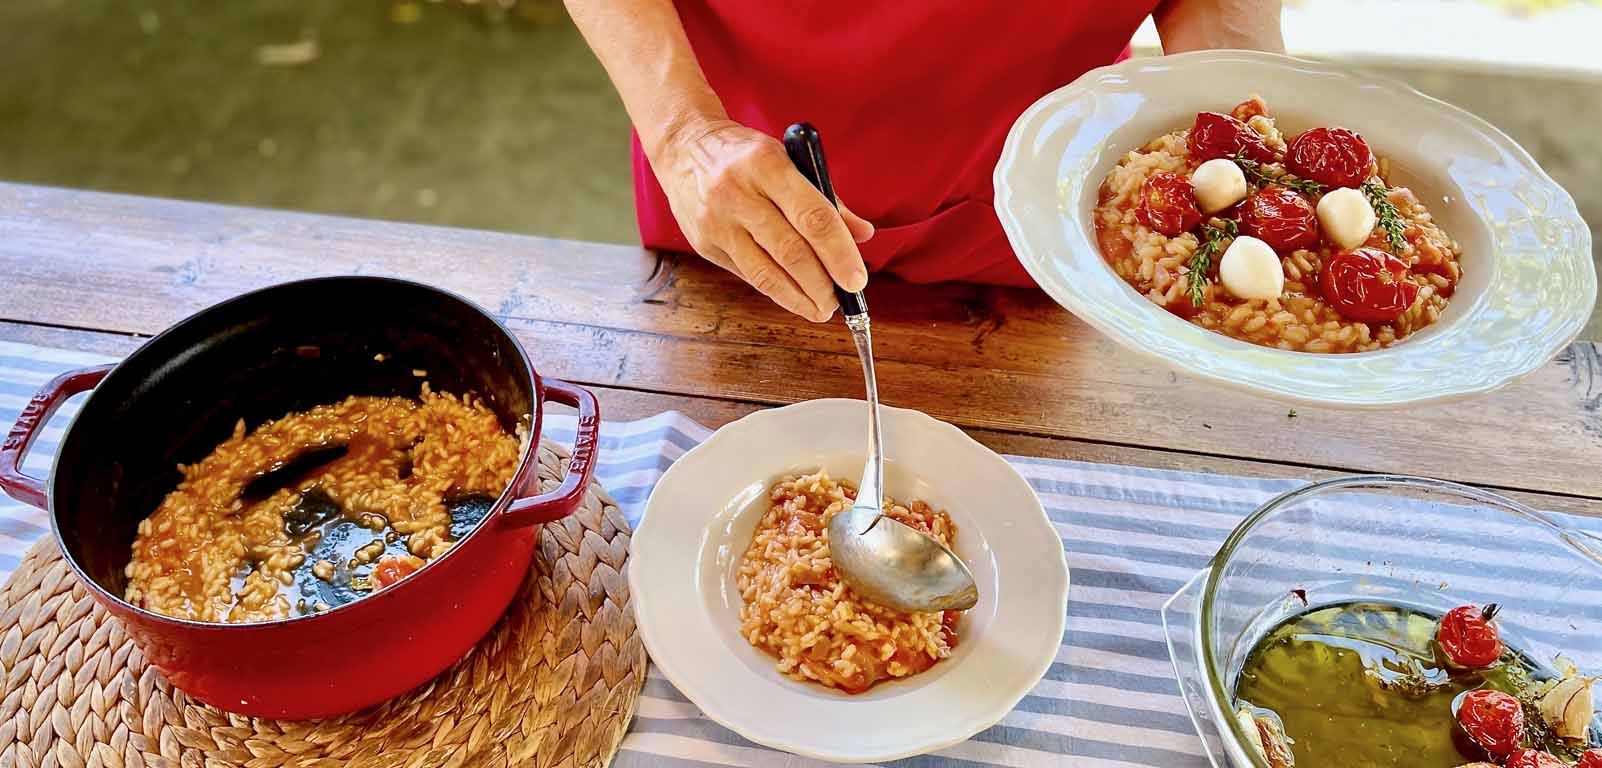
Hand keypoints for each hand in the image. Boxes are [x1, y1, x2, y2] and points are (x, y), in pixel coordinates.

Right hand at [650, 118, 874, 320]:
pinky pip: (747, 274)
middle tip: (841, 301)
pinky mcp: (704, 243)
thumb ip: (826, 198)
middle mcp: (738, 192)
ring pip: (766, 272)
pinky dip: (775, 289)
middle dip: (821, 284)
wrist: (684, 148)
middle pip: (790, 251)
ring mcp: (717, 221)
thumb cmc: (745, 155)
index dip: (839, 253)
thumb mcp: (788, 160)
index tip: (856, 280)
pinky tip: (793, 296)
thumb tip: (863, 235)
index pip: (812, 217)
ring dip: (799, 297)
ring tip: (820, 308)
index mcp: (767, 164)